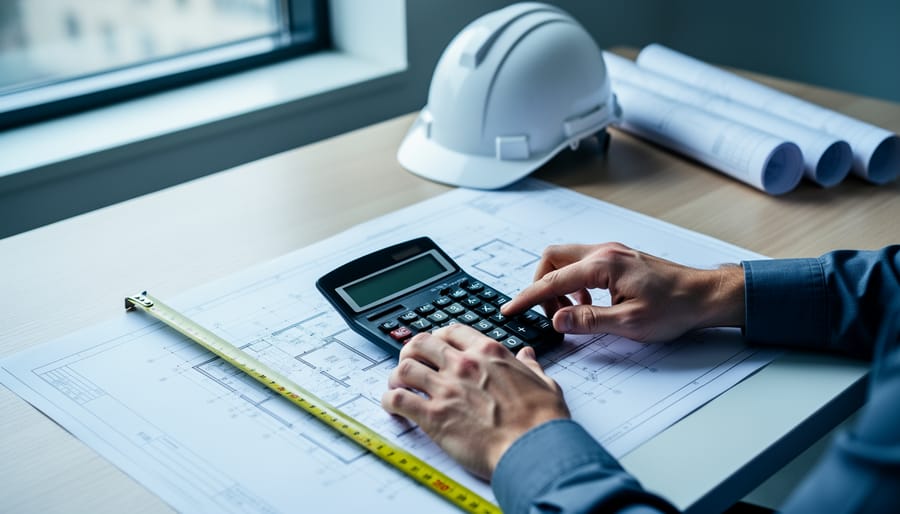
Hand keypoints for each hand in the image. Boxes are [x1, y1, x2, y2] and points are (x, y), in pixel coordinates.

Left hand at [381, 325, 569, 478]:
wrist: (534, 449)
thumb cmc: (542, 421)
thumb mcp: (544, 383)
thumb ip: (530, 367)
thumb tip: (527, 356)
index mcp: (489, 353)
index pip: (453, 331)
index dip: (439, 336)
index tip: (436, 345)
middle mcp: (464, 365)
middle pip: (422, 343)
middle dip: (412, 351)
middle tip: (411, 362)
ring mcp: (446, 388)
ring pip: (405, 368)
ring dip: (397, 376)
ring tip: (398, 385)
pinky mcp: (433, 416)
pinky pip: (399, 399)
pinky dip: (390, 400)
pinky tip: (392, 406)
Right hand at [502, 242, 744, 341]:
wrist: (706, 295)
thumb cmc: (676, 307)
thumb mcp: (630, 323)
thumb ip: (588, 320)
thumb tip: (557, 320)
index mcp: (603, 265)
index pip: (552, 281)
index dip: (527, 298)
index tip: (509, 310)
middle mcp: (604, 251)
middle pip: (552, 259)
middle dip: (540, 286)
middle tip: (546, 314)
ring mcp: (611, 252)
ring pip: (566, 260)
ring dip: (558, 285)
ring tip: (570, 313)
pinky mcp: (618, 259)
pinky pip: (582, 265)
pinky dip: (574, 283)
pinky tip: (587, 304)